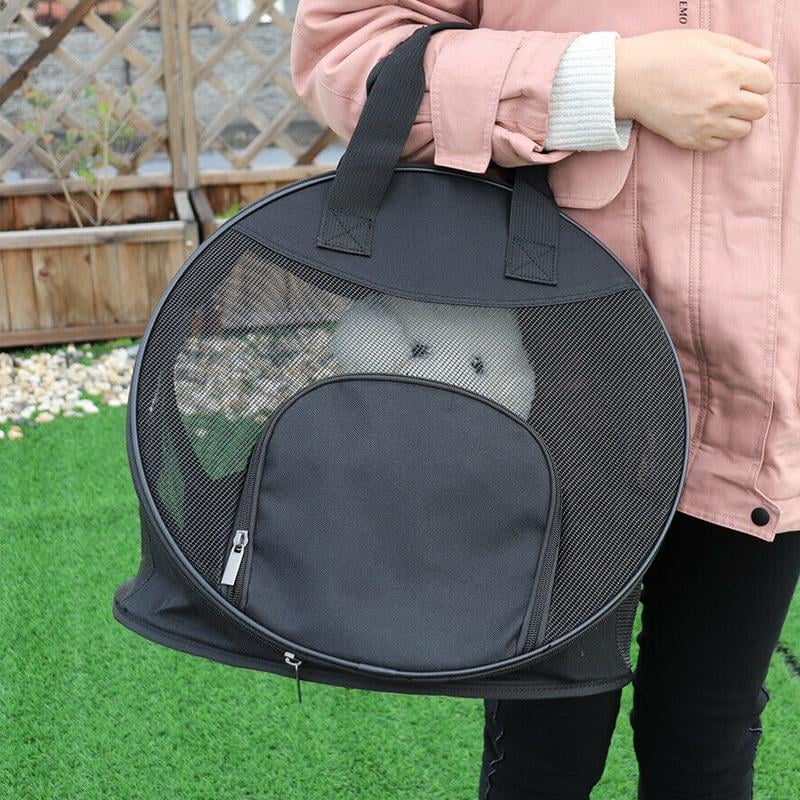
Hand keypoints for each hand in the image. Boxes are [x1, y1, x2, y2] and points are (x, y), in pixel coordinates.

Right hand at [614, 29, 774, 151]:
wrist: (629, 79)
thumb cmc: (664, 53)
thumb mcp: (706, 40)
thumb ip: (740, 49)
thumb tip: (764, 59)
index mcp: (731, 70)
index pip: (766, 82)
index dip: (756, 79)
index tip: (743, 79)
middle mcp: (723, 99)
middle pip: (759, 109)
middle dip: (749, 101)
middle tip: (732, 96)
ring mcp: (707, 122)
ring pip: (742, 131)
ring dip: (735, 121)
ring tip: (719, 111)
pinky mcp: (690, 139)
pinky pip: (719, 145)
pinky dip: (717, 136)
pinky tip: (705, 123)